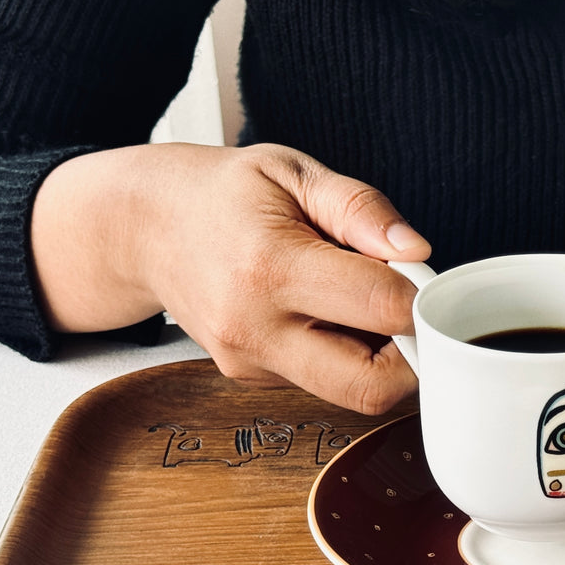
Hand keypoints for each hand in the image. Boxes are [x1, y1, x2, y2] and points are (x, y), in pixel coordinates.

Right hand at [31, 142, 429, 413]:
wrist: (143, 226)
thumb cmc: (222, 194)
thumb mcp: (293, 172)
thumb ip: (360, 208)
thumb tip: (417, 251)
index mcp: (272, 267)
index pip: (382, 307)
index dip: (420, 294)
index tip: (421, 275)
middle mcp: (255, 328)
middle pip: (371, 386)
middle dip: (413, 356)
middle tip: (409, 312)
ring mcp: (250, 362)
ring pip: (351, 392)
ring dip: (379, 357)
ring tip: (359, 302)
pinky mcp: (250, 378)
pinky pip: (322, 381)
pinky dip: (344, 354)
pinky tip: (325, 313)